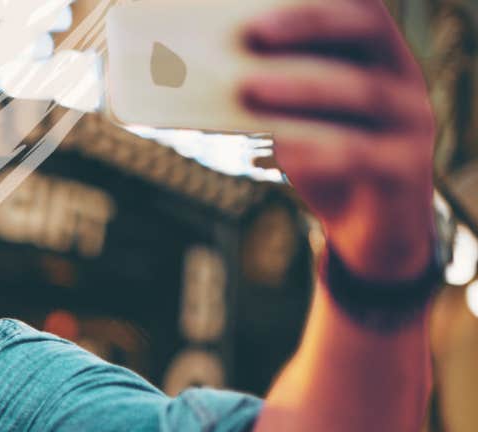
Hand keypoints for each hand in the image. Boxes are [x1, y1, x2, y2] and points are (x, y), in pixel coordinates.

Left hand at [240, 0, 435, 279]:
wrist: (371, 229)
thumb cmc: (323, 156)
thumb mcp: (295, 116)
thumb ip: (267, 84)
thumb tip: (199, 65)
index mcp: (375, 50)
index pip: (356, 4)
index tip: (263, 2)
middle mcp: (401, 74)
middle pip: (363, 30)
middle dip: (308, 24)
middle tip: (254, 32)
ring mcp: (411, 119)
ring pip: (362, 91)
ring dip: (303, 87)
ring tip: (250, 88)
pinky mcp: (406, 168)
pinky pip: (363, 153)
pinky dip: (320, 150)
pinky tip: (283, 151)